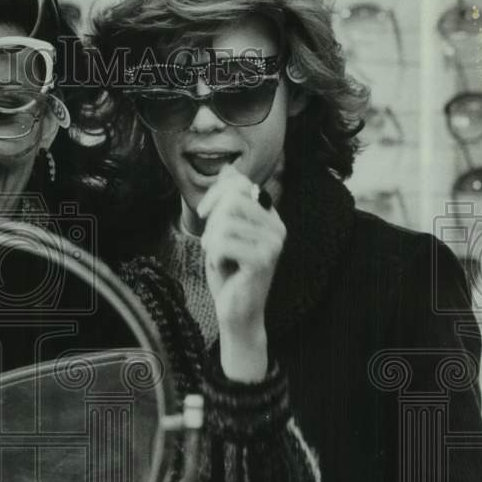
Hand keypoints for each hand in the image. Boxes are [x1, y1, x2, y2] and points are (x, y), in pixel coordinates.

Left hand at [196, 164, 285, 379]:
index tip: (205, 213)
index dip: (216, 193)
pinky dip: (213, 255)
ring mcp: (273, 243)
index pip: (240, 184)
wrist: (237, 312)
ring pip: (225, 221)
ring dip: (211, 240)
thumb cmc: (229, 273)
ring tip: (218, 257)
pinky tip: (222, 266)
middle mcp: (277, 226)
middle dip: (212, 220)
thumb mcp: (224, 232)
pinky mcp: (263, 260)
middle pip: (232, 199)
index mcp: (270, 216)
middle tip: (211, 243)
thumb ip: (228, 202)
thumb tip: (228, 169)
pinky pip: (224, 242)